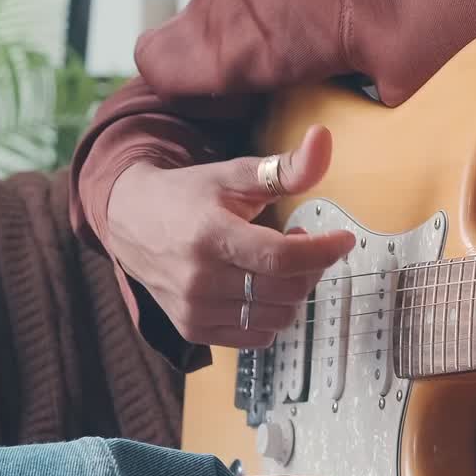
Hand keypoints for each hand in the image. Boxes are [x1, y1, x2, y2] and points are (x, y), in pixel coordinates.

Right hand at [105, 125, 354, 347]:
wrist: (130, 222)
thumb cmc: (188, 195)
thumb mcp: (235, 174)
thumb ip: (286, 167)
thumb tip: (323, 138)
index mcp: (211, 235)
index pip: (281, 258)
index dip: (322, 251)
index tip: (344, 239)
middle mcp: (200, 279)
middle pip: (284, 291)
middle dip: (311, 268)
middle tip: (306, 242)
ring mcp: (195, 310)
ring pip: (277, 318)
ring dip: (294, 291)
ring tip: (281, 262)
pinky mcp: (193, 329)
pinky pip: (257, 337)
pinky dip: (272, 313)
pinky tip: (262, 285)